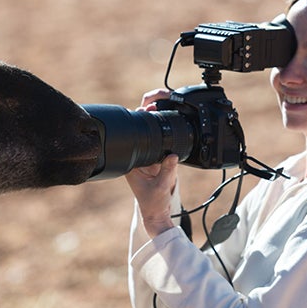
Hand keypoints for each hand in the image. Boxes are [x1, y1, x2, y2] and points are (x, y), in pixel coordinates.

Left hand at [125, 88, 178, 237]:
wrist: (157, 212)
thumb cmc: (153, 202)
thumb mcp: (161, 186)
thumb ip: (167, 171)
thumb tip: (172, 156)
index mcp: (130, 158)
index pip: (133, 128)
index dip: (142, 113)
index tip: (153, 105)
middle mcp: (136, 151)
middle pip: (141, 121)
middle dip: (152, 104)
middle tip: (165, 96)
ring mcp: (147, 151)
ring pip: (153, 126)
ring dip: (161, 112)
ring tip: (171, 100)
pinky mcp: (158, 155)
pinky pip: (163, 136)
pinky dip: (169, 127)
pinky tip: (176, 117)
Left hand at [126, 154, 179, 237]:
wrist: (157, 215)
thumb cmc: (154, 204)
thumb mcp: (162, 186)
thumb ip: (168, 169)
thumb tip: (173, 155)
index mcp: (133, 169)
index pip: (145, 153)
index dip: (157, 157)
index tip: (161, 170)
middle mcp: (138, 167)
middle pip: (155, 154)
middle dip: (163, 164)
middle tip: (162, 180)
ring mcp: (146, 169)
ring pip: (162, 159)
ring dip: (167, 169)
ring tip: (163, 183)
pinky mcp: (154, 172)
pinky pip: (166, 165)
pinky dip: (169, 173)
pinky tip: (165, 182)